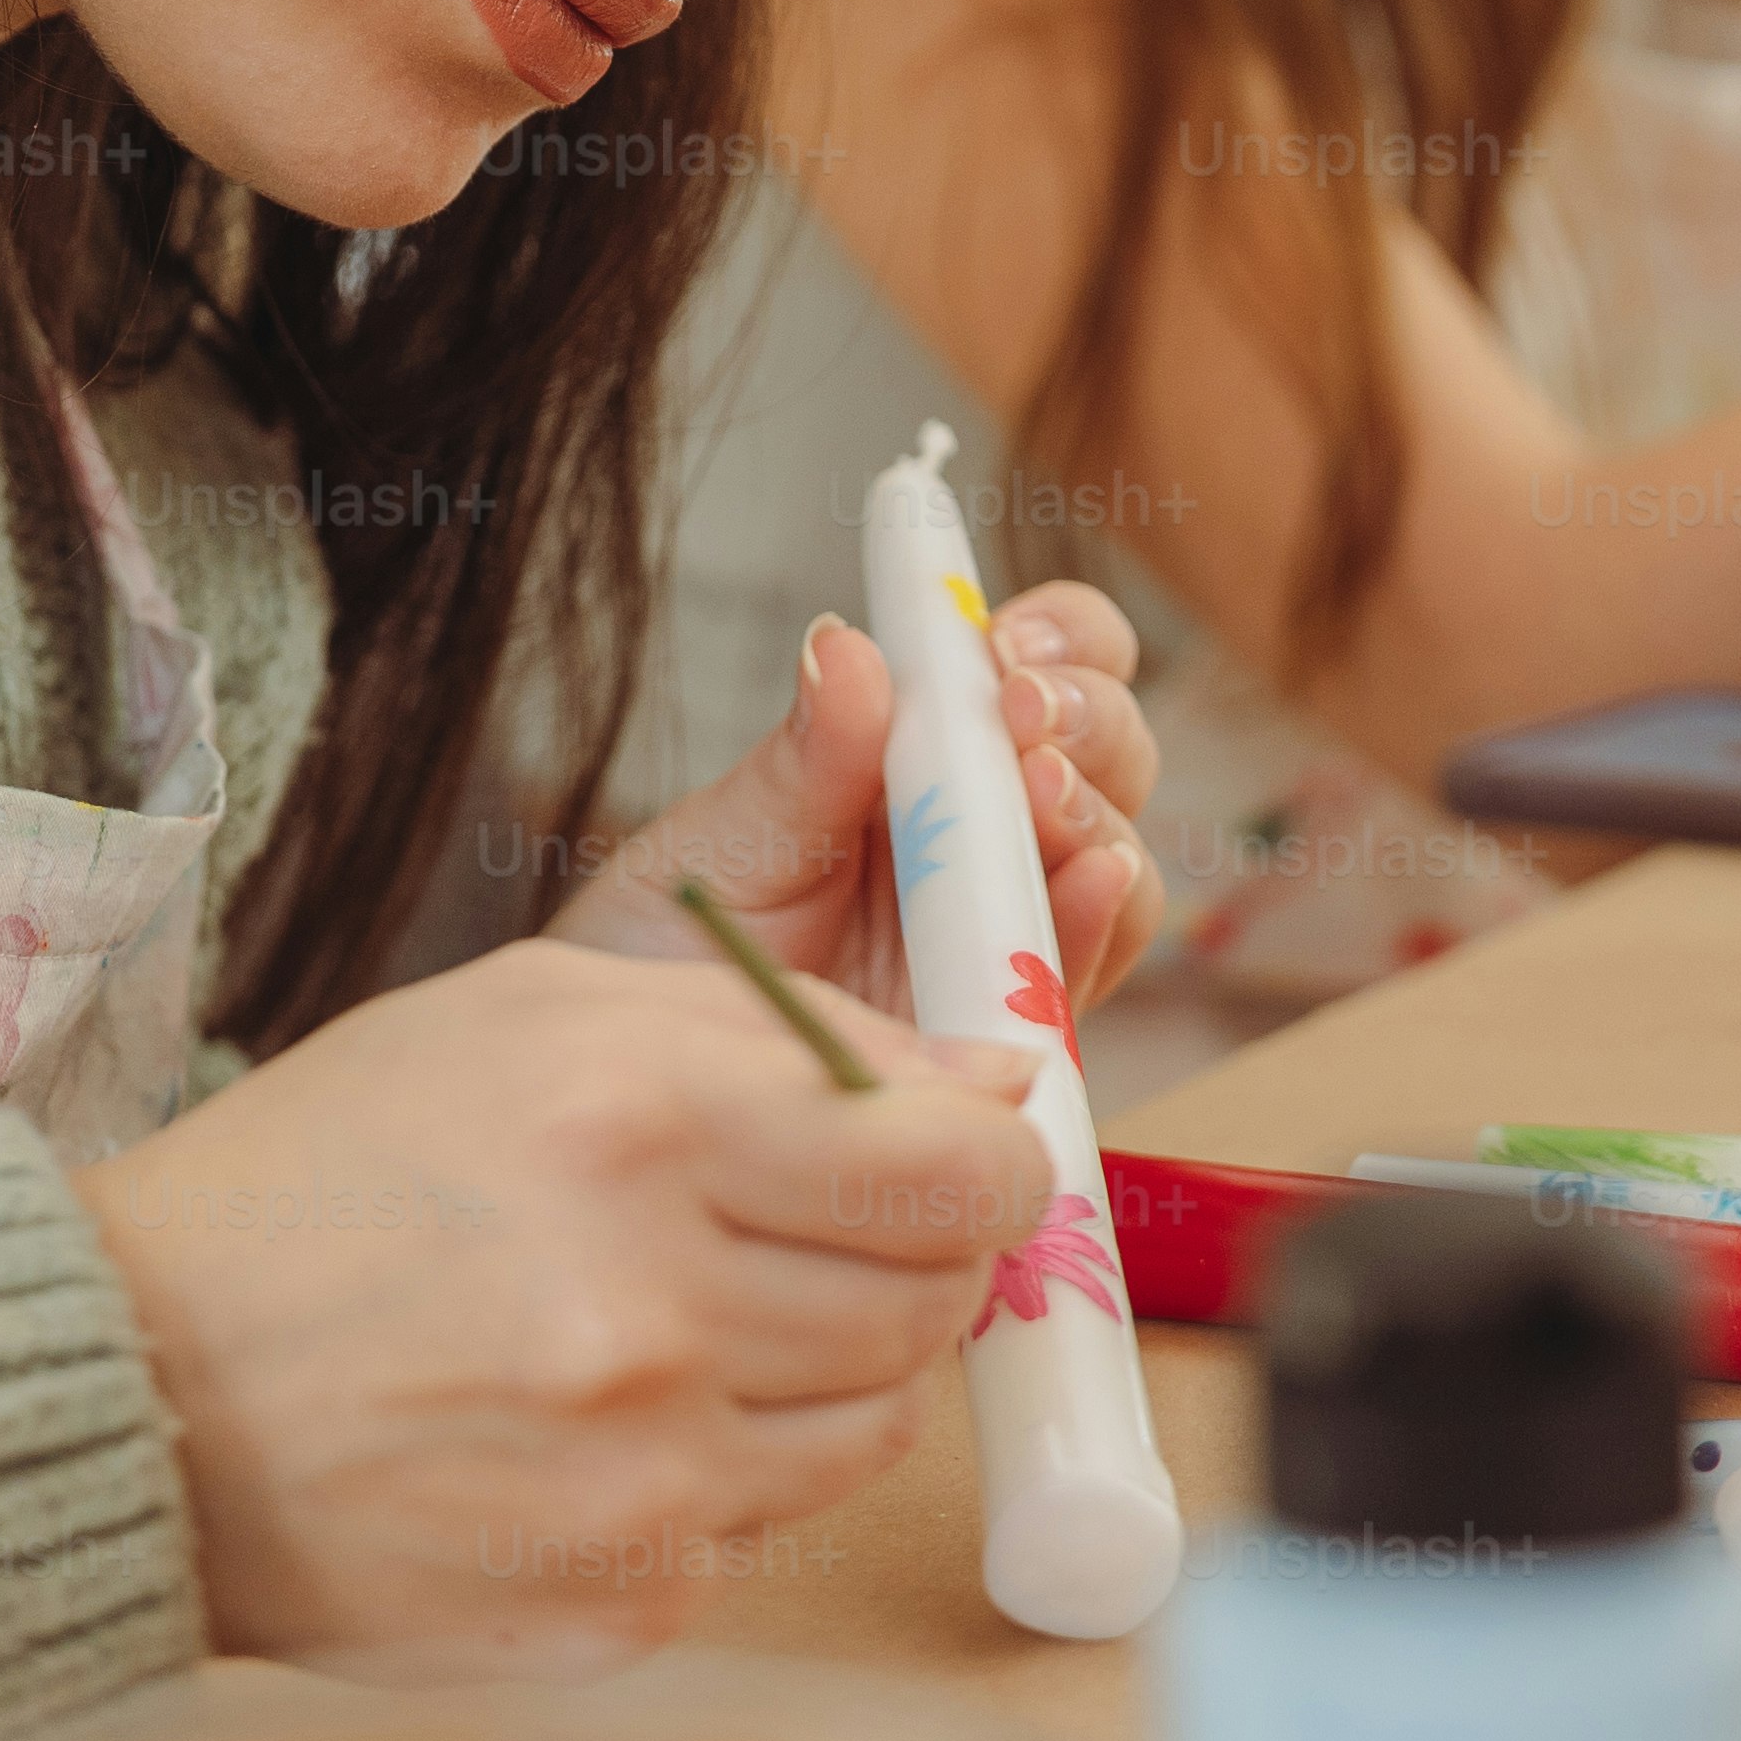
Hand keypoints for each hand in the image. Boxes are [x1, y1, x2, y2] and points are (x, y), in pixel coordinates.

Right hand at [74, 935, 1048, 1670]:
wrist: (133, 1389)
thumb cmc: (328, 1179)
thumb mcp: (531, 1017)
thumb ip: (781, 1028)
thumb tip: (994, 1081)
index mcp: (641, 1125)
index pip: (959, 1171)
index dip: (988, 1163)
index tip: (958, 1158)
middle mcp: (654, 1310)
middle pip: (934, 1303)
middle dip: (905, 1258)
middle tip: (804, 1234)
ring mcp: (641, 1481)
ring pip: (876, 1427)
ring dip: (822, 1372)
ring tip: (682, 1325)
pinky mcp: (619, 1605)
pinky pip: (767, 1531)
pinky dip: (719, 1476)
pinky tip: (597, 1429)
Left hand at [548, 580, 1162, 1021]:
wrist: (627, 1101)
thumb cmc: (665, 959)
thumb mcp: (720, 848)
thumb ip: (800, 762)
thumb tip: (847, 644)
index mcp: (922, 765)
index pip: (1042, 669)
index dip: (1059, 639)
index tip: (1006, 643)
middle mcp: (987, 847)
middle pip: (1107, 756)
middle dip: (1087, 717)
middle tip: (1023, 711)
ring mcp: (1007, 944)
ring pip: (1113, 861)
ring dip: (1095, 811)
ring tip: (1043, 789)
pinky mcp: (1010, 1046)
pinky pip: (1080, 979)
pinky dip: (1097, 922)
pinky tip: (1087, 880)